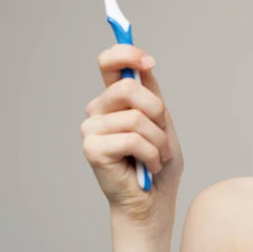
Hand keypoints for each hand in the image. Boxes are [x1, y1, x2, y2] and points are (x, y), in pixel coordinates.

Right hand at [81, 44, 183, 228]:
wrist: (154, 198)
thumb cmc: (158, 159)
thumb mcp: (161, 118)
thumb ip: (150, 91)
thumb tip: (144, 64)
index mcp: (114, 98)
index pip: (109, 62)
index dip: (126, 54)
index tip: (148, 62)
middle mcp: (98, 109)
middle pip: (128, 88)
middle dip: (156, 112)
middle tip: (161, 133)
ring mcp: (91, 129)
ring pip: (136, 117)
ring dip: (158, 140)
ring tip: (157, 156)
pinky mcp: (92, 149)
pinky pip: (132, 139)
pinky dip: (151, 154)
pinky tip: (148, 166)